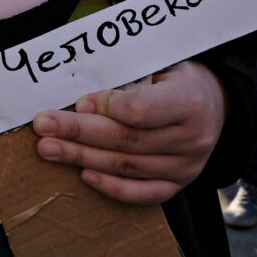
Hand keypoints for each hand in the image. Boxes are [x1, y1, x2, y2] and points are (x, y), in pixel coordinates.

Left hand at [31, 61, 227, 204]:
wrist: (214, 102)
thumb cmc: (174, 76)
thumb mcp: (157, 63)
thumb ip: (125, 79)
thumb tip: (82, 103)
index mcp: (188, 101)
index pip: (142, 110)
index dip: (107, 107)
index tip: (79, 102)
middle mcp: (192, 138)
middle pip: (126, 139)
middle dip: (78, 132)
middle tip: (43, 126)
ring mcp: (187, 166)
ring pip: (127, 166)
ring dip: (82, 157)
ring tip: (48, 148)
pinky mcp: (178, 184)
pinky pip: (143, 193)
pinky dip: (112, 187)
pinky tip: (84, 174)